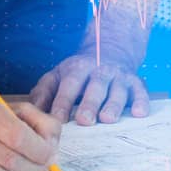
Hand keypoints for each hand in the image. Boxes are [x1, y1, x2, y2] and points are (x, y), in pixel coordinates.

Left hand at [30, 55, 149, 124]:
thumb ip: (43, 93)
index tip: (58, 119)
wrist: (110, 50)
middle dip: (89, 104)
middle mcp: (99, 71)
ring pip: (117, 90)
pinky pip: (140, 92)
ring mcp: (118, 76)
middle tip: (84, 121)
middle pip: (94, 87)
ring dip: (113, 105)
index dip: (63, 102)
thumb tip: (29, 112)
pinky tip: (140, 113)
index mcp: (76, 69)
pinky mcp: (136, 82)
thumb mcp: (57, 76)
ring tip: (107, 119)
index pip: (69, 85)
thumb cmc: (78, 72)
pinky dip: (141, 102)